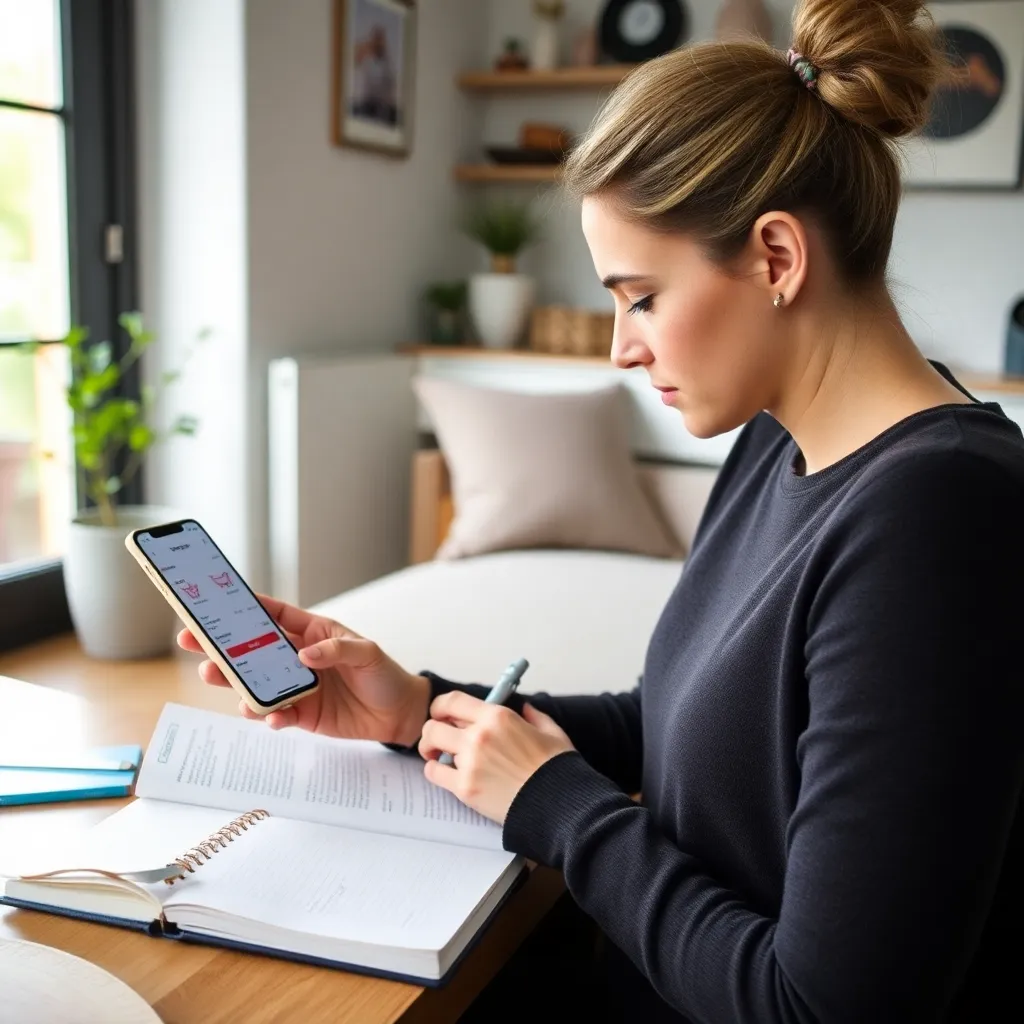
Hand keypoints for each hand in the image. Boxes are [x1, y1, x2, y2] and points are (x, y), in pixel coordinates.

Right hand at [177, 594, 428, 743]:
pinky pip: (275, 714)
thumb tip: (304, 655)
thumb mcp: (367, 653)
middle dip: (221, 645)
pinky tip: (268, 716)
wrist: (397, 714)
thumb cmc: (383, 674)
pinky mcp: (300, 714)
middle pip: (252, 650)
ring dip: (232, 682)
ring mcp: (295, 687)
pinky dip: (268, 716)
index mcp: (311, 632)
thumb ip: (336, 650)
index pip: (274, 615)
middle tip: (192, 641)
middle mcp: (297, 658)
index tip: (217, 601)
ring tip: (214, 677)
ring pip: (254, 683)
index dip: (248, 607)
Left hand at [418, 691, 574, 823]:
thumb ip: (535, 716)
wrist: (560, 805)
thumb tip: (525, 708)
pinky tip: (446, 774)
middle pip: (434, 724)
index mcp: (498, 717)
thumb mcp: (552, 733)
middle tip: (439, 740)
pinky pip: (434, 773)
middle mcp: (479, 735)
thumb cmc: (557, 769)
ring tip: (439, 757)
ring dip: (431, 750)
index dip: (440, 706)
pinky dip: (435, 772)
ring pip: (430, 746)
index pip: (451, 701)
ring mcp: (470, 762)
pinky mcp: (465, 788)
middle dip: (433, 730)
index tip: (441, 714)